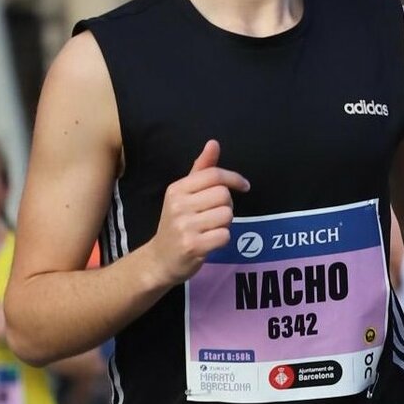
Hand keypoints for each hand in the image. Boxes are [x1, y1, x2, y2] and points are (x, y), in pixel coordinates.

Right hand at [146, 140, 249, 286]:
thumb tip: (214, 143)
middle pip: (224, 195)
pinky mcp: (192, 246)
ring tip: (210, 228)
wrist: (159, 260)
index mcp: (177, 189)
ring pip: (226, 215)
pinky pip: (224, 236)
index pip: (214, 175)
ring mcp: (185, 226)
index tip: (244, 186)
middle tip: (215, 214)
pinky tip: (210, 241)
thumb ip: (201, 169)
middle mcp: (179, 205)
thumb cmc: (177, 222)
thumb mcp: (185, 194)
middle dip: (227, 205)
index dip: (234, 178)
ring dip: (225, 224)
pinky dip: (222, 239)